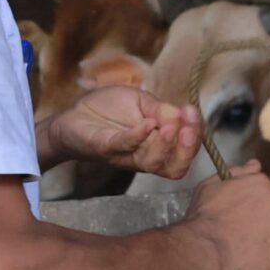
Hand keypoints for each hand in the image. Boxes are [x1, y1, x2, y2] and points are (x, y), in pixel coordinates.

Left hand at [44, 85, 200, 178]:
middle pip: (174, 167)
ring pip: (153, 163)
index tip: (193, 113)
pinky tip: (149, 123)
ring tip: (171, 126)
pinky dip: (139, 136)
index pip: (184, 152)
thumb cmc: (109, 110)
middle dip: (187, 149)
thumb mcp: (141, 102)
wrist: (74, 114)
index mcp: (158, 146)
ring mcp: (125, 155)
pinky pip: (124, 146)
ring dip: (166, 144)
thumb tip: (182, 114)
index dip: (194, 137)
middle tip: (189, 128)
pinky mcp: (104, 148)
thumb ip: (162, 109)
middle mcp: (145, 156)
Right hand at [181, 163, 269, 269]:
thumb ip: (237, 173)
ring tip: (254, 252)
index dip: (257, 209)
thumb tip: (256, 164)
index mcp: (261, 182)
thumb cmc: (202, 218)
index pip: (268, 194)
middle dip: (266, 223)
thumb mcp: (212, 185)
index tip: (245, 220)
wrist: (203, 248)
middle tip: (245, 238)